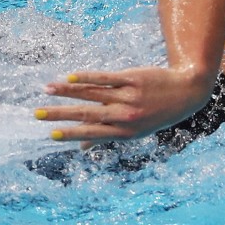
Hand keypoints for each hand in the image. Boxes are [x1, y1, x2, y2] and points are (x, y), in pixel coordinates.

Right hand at [34, 67, 212, 148]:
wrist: (187, 91)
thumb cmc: (158, 113)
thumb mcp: (137, 130)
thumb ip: (108, 135)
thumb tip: (82, 148)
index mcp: (125, 132)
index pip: (92, 133)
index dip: (71, 134)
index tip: (51, 134)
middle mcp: (126, 116)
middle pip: (87, 114)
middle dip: (60, 114)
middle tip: (37, 114)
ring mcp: (129, 97)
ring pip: (92, 94)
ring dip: (67, 91)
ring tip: (47, 89)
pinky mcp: (132, 79)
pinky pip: (105, 78)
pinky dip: (87, 77)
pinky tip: (71, 76)